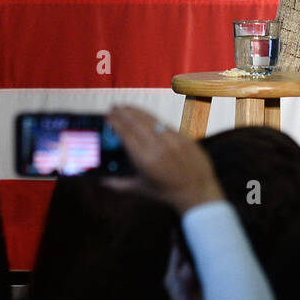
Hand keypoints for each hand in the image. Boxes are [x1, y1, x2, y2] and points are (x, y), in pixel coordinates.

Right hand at [103, 105, 224, 214]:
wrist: (196, 190)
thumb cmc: (166, 192)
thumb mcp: (140, 189)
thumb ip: (119, 184)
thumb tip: (103, 180)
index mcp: (145, 160)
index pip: (126, 134)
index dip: (116, 123)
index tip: (108, 115)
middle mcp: (158, 147)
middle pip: (136, 123)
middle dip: (123, 113)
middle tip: (113, 107)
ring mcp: (172, 139)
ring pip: (150, 119)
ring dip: (136, 111)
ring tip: (126, 107)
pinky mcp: (183, 136)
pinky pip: (164, 123)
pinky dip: (151, 117)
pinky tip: (144, 114)